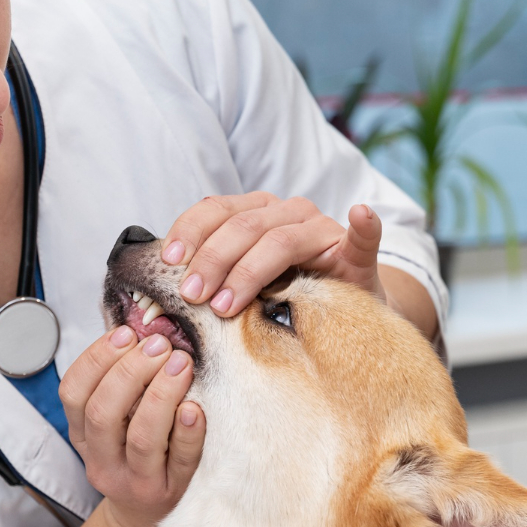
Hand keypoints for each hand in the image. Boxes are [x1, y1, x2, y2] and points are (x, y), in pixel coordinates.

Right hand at [60, 327, 204, 526]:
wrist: (148, 517)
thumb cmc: (135, 456)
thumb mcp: (115, 425)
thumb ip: (121, 386)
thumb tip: (143, 331)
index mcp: (82, 437)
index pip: (73, 393)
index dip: (96, 359)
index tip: (126, 334)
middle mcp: (101, 461)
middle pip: (103, 412)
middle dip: (131, 371)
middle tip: (160, 344)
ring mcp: (135, 481)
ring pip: (142, 436)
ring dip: (162, 393)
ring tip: (182, 363)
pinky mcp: (169, 493)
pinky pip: (181, 460)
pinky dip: (188, 432)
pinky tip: (197, 407)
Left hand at [161, 192, 388, 316]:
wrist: (340, 316)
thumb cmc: (283, 301)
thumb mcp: (241, 287)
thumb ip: (211, 278)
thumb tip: (163, 286)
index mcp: (256, 213)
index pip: (216, 210)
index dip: (190, 231)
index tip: (169, 262)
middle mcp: (289, 213)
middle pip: (243, 226)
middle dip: (212, 261)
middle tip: (193, 298)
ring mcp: (323, 230)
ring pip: (280, 239)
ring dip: (249, 271)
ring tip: (227, 305)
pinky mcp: (357, 253)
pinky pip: (364, 236)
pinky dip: (364, 225)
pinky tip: (359, 214)